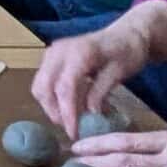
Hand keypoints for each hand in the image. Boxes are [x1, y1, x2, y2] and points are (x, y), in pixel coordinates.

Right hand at [31, 19, 150, 139]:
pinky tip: (68, 106)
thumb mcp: (119, 72)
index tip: (74, 132)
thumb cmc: (127, 52)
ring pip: (39, 86)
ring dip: (51, 106)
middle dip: (54, 112)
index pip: (64, 87)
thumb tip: (88, 114)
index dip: (67, 112)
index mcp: (78, 52)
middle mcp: (59, 51)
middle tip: (71, 129)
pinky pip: (43, 82)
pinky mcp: (51, 58)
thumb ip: (101, 91)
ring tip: (70, 120)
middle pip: (44, 87)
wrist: (127, 33)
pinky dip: (52, 98)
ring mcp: (52, 53)